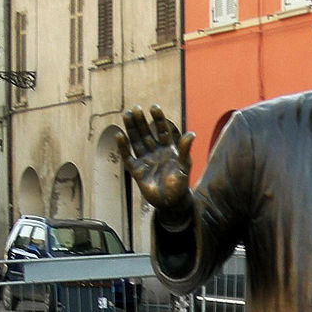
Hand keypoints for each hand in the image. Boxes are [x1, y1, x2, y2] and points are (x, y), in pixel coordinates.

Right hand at [116, 105, 194, 221]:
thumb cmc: (180, 185)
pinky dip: (123, 147)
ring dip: (132, 128)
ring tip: (127, 115)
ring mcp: (146, 160)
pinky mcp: (137, 171)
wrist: (172, 203)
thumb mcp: (184, 166)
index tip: (154, 107)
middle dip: (141, 121)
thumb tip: (191, 134)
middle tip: (135, 108)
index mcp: (168, 149)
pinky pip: (128, 157)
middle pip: (147, 133)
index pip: (162, 130)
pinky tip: (119, 135)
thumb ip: (185, 150)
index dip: (158, 119)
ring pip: (136, 141)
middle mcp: (156, 152)